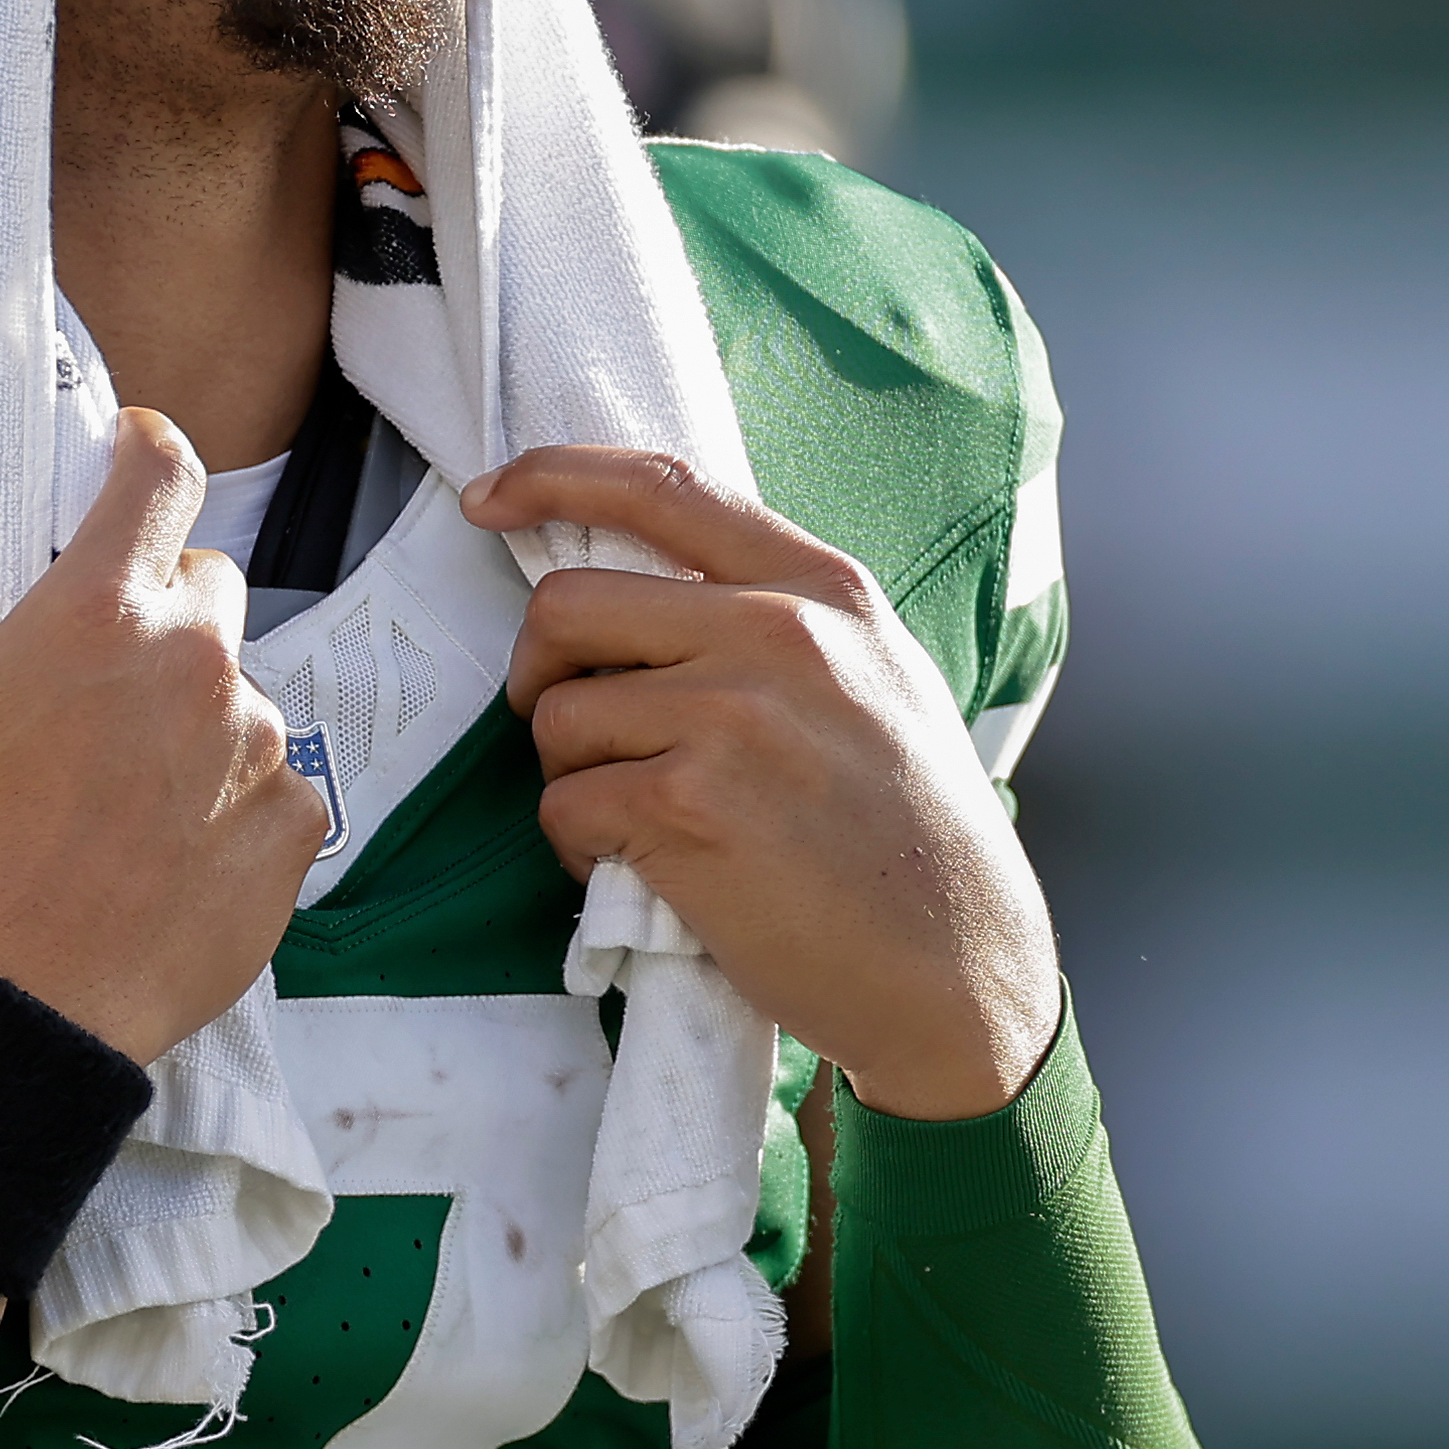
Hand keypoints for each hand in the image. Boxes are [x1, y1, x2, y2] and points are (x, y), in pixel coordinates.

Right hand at [0, 410, 318, 1060]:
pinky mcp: (296, 822)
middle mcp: (195, 658)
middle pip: (210, 585)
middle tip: (108, 682)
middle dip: (165, 610)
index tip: (136, 456)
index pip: (161, 474)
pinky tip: (173, 851)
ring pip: (240, 692)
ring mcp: (255, 742)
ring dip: (198, 719)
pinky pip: (277, 783)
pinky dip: (236, 803)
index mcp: (100, 609)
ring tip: (129, 798)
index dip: (148, 450)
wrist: (20, 1001)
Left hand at [466, 448, 1059, 1120]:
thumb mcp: (881, 683)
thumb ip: (784, 623)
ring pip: (559, 715)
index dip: (554, 478)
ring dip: (572, 777)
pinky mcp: (685, 806)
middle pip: (569, 605)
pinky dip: (578, 848)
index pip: (663, 489)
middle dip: (541, 671)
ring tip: (640, 824)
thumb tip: (659, 590)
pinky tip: (642, 873)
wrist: (958, 970)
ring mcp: (728, 716)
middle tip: (570, 729)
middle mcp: (776, 634)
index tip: (489, 497)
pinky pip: (564, 804)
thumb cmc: (917, 842)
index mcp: (824, 592)